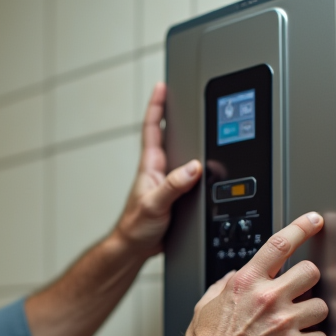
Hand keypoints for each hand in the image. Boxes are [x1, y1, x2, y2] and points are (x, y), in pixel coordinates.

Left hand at [113, 83, 201, 256]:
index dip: (157, 106)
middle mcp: (156, 170)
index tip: (161, 87)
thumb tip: (193, 168)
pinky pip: (183, 173)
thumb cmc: (136, 228)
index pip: (153, 128)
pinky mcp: (171, 195)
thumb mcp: (155, 205)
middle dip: (170, 113)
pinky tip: (202, 164)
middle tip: (177, 94)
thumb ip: (173, 186)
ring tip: (193, 119)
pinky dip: (193, 164)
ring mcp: (163, 181)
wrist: (134, 249)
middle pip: (165, 134)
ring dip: (183, 137)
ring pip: (176, 153)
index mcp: (150, 166)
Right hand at [181, 212, 328, 335]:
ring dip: (310, 316)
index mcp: (246, 283)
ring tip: (294, 326)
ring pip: (321, 307)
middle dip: (307, 283)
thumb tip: (236, 275)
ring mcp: (284, 324)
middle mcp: (268, 299)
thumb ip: (225, 285)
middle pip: (310, 272)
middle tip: (298, 294)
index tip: (313, 221)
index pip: (280, 244)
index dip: (301, 227)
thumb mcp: (206, 305)